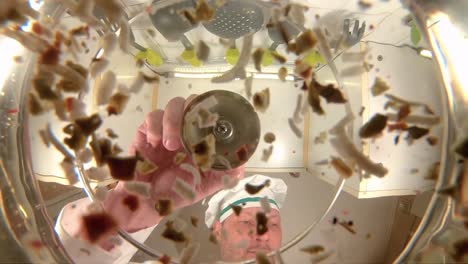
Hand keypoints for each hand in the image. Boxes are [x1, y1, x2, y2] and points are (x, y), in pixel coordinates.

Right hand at [103, 96, 243, 231]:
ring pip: (173, 105)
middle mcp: (184, 129)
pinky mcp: (146, 132)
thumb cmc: (177, 192)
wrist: (148, 203)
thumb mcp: (206, 184)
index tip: (212, 122)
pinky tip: (157, 143)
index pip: (208, 112)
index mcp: (200, 138)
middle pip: (192, 102)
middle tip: (188, 134)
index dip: (212, 111)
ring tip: (170, 145)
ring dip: (173, 122)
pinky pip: (151, 118)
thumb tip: (242, 164)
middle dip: (192, 113)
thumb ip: (224, 174)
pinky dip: (155, 127)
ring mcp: (165, 129)